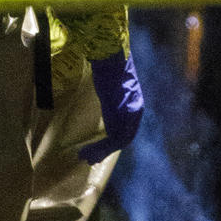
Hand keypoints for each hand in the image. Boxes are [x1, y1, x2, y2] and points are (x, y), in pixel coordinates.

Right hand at [78, 50, 143, 164]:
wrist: (111, 63)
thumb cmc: (109, 67)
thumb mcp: (112, 84)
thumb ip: (112, 96)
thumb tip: (105, 94)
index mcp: (136, 104)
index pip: (127, 127)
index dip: (114, 139)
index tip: (101, 147)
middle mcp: (136, 113)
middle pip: (124, 138)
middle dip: (107, 150)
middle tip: (91, 158)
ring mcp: (129, 118)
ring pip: (117, 143)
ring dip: (100, 152)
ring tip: (84, 157)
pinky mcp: (120, 121)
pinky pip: (110, 142)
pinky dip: (98, 149)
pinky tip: (85, 152)